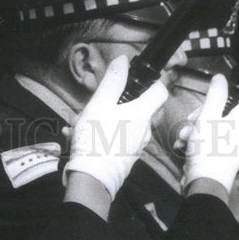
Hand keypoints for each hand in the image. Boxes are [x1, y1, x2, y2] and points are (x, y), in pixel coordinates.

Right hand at [64, 56, 167, 199]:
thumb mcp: (100, 103)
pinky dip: (101, 135)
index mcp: (143, 113)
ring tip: (79, 124)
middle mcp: (144, 130)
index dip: (151, 82)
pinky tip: (78, 137)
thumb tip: (123, 60)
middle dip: (115, 103)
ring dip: (103, 120)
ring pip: (123, 124)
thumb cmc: (96, 139)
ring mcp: (136, 146)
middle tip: (94, 106)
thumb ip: (113, 80)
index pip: (160, 91)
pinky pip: (116, 139)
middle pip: (137, 108)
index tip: (136, 81)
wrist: (92, 179)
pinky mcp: (126, 159)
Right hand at [182, 74, 238, 194]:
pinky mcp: (223, 155)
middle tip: (190, 120)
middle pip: (224, 109)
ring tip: (183, 136)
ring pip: (214, 125)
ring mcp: (233, 144)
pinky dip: (198, 141)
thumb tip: (221, 77)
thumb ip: (215, 94)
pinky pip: (212, 140)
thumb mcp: (208, 117)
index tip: (212, 92)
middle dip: (202, 112)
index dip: (227, 88)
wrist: (205, 185)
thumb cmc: (208, 151)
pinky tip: (185, 146)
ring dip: (195, 128)